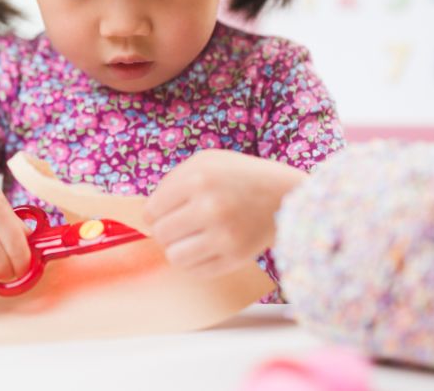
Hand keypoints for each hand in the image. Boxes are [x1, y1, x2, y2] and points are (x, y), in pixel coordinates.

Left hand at [142, 150, 305, 277]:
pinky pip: (196, 271)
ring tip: (191, 239)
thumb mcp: (207, 162)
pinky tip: (207, 248)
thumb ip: (173, 182)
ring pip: (174, 256)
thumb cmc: (240, 177)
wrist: (286, 196)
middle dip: (166, 231)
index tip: (166, 213)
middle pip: (160, 234)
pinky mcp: (236, 257)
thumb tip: (147, 214)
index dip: (154, 214)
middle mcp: (210, 207)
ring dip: (179, 249)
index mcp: (199, 178)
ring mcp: (224, 235)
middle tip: (180, 226)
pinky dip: (196, 262)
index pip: (151, 210)